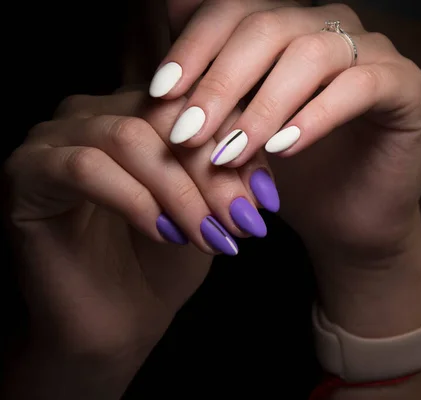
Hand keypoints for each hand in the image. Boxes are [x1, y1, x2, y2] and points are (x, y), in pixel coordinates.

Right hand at [4, 89, 272, 367]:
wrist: (117, 319)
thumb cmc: (165, 260)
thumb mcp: (210, 207)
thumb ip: (229, 168)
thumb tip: (266, 141)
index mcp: (137, 112)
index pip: (195, 105)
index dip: (236, 148)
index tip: (267, 200)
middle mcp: (93, 113)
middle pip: (163, 116)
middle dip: (212, 173)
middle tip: (244, 221)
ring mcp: (54, 139)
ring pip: (129, 138)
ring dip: (180, 191)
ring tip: (211, 235)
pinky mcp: (26, 173)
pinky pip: (86, 168)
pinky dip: (136, 201)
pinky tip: (166, 235)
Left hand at [158, 1, 420, 270]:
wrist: (346, 220)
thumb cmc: (288, 176)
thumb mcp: (234, 133)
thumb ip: (207, 97)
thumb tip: (158, 75)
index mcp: (287, 26)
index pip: (233, 10)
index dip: (194, 47)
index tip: (161, 94)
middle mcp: (330, 26)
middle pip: (266, 26)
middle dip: (219, 82)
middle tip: (188, 133)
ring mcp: (372, 50)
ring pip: (310, 53)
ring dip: (262, 106)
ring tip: (231, 154)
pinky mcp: (406, 85)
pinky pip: (359, 85)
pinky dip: (316, 116)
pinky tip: (284, 150)